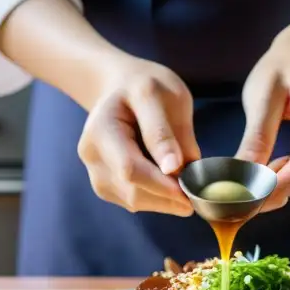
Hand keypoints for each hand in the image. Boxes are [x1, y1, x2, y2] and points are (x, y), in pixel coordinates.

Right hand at [78, 57, 198, 215]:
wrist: (122, 89)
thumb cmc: (145, 87)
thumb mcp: (161, 95)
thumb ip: (166, 132)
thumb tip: (174, 169)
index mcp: (101, 128)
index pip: (130, 168)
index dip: (162, 185)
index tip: (192, 190)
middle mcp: (91, 154)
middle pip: (132, 190)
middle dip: (169, 196)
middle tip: (199, 190)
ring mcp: (95, 172)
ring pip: (134, 201)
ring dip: (165, 200)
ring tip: (187, 182)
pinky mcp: (105, 186)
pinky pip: (134, 202)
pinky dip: (157, 198)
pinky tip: (170, 183)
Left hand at [236, 32, 289, 210]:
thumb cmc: (278, 71)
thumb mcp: (261, 98)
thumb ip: (256, 138)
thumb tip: (245, 179)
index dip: (280, 182)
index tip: (250, 197)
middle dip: (277, 187)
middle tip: (242, 194)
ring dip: (283, 184)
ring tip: (255, 174)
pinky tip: (273, 166)